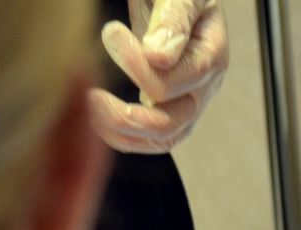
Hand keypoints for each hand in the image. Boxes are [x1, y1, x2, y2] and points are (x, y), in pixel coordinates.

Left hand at [89, 0, 227, 153]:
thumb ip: (173, 20)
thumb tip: (159, 57)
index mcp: (210, 55)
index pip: (175, 82)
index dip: (139, 69)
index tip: (110, 33)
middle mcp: (203, 87)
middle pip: (172, 122)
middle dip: (127, 115)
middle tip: (90, 95)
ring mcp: (187, 103)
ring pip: (161, 138)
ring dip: (122, 131)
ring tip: (90, 109)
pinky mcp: (167, 110)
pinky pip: (149, 139)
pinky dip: (122, 136)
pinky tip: (96, 121)